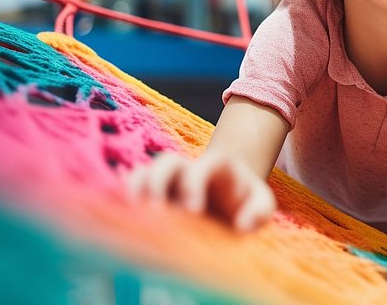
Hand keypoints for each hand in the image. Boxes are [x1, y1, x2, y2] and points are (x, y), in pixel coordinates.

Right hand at [126, 152, 275, 230]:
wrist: (231, 203)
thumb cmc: (247, 203)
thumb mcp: (262, 204)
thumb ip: (260, 211)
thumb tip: (242, 225)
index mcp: (218, 168)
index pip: (204, 165)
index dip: (194, 182)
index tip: (193, 211)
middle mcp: (189, 170)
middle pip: (167, 162)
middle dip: (159, 183)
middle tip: (158, 213)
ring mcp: (168, 182)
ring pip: (145, 173)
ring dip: (137, 191)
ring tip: (134, 216)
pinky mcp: (153, 195)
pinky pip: (133, 188)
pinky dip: (125, 199)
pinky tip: (124, 219)